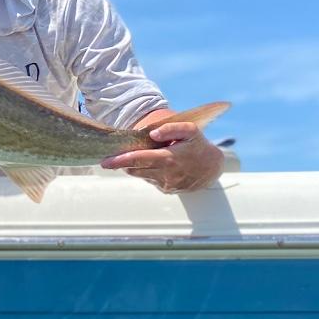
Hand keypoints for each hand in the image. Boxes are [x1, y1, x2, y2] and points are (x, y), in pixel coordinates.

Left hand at [101, 121, 224, 193]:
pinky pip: (149, 180)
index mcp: (169, 158)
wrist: (212, 166)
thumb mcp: (190, 130)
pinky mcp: (167, 190)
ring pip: (140, 175)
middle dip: (122, 164)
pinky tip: (154, 164)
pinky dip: (146, 172)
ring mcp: (166, 184)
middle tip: (113, 157)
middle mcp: (167, 174)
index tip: (105, 162)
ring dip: (135, 167)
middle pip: (135, 169)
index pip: (139, 160)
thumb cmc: (197, 144)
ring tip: (139, 157)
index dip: (120, 161)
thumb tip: (152, 134)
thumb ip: (171, 128)